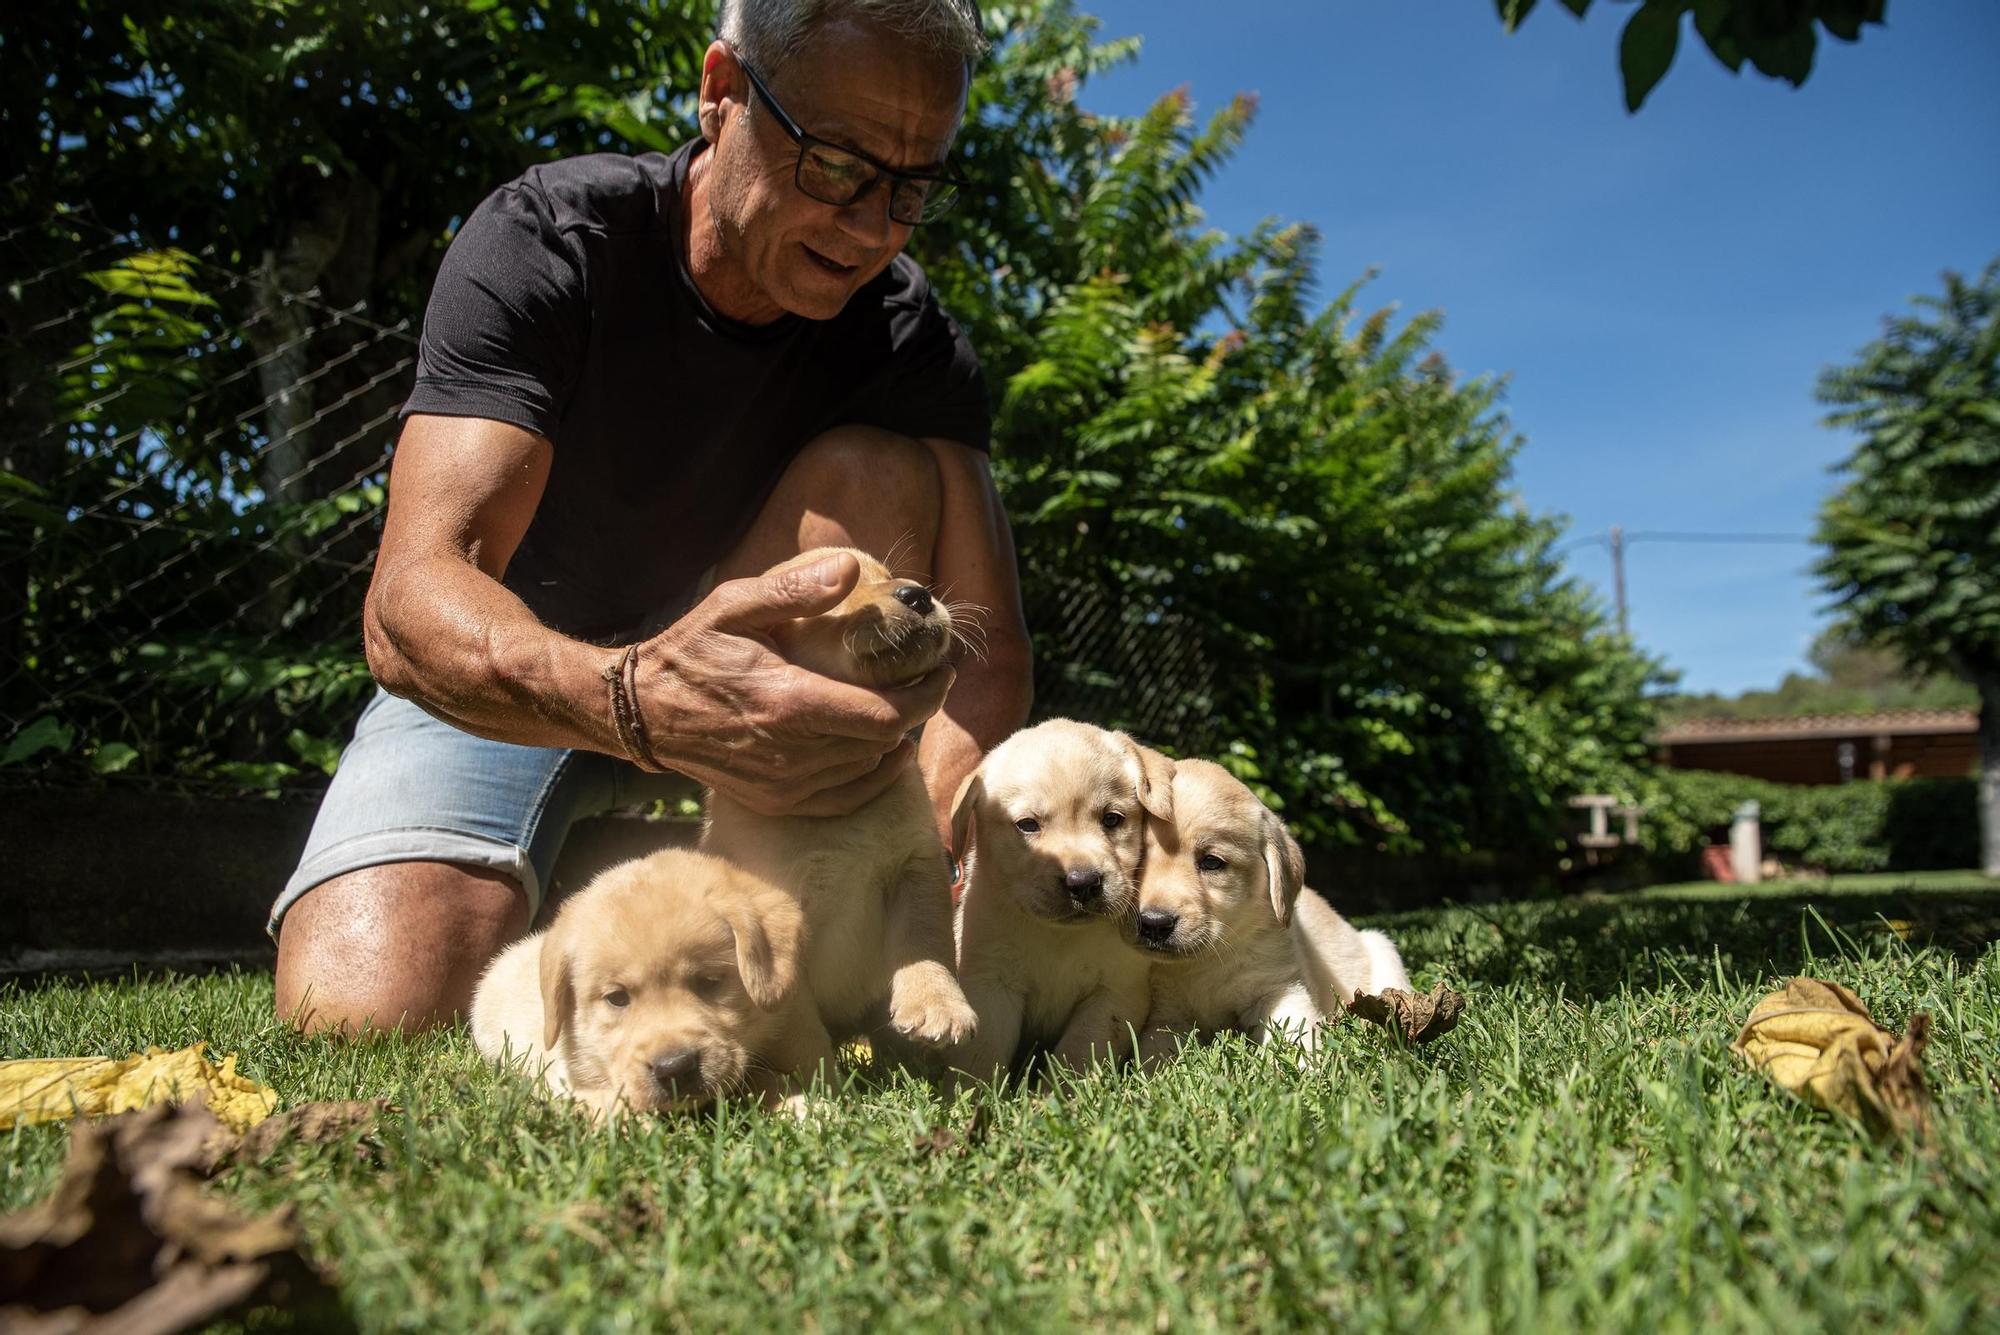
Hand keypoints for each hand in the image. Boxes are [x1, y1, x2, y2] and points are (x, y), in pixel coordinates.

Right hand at [630, 552, 954, 815]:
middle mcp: (791, 753)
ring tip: (902, 708)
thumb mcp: (734, 605)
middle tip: (926, 681)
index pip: (886, 715)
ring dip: (894, 742)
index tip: (943, 672)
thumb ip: (794, 589)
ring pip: (868, 771)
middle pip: (884, 743)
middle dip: (915, 712)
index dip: (927, 697)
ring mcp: (783, 784)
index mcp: (789, 703)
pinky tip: (882, 754)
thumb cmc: (690, 652)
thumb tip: (850, 569)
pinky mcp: (775, 801)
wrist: (642, 711)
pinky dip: (871, 778)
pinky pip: (844, 798)